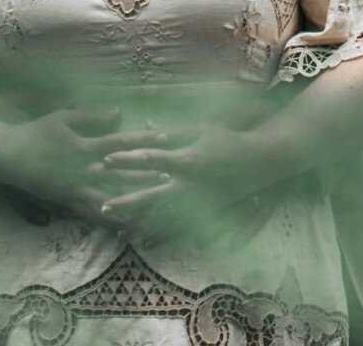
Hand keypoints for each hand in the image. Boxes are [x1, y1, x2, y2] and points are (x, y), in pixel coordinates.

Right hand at [0, 109, 166, 223]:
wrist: (9, 156)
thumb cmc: (37, 132)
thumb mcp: (63, 117)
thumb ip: (92, 117)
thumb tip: (118, 112)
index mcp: (86, 145)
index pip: (120, 142)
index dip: (143, 140)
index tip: (164, 138)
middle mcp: (85, 168)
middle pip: (122, 172)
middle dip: (147, 174)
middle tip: (171, 175)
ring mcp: (78, 188)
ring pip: (111, 196)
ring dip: (134, 198)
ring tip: (156, 202)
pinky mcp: (69, 202)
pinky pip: (93, 213)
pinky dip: (111, 220)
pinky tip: (127, 225)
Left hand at [100, 124, 283, 243]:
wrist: (260, 162)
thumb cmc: (228, 140)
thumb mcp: (200, 130)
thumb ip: (171, 132)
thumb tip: (145, 126)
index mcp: (186, 159)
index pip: (150, 159)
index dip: (126, 159)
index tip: (106, 159)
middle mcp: (188, 184)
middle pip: (150, 195)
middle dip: (126, 201)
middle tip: (103, 206)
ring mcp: (197, 201)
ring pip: (162, 214)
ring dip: (141, 219)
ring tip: (119, 225)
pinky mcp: (205, 212)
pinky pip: (179, 224)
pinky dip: (161, 230)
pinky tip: (146, 235)